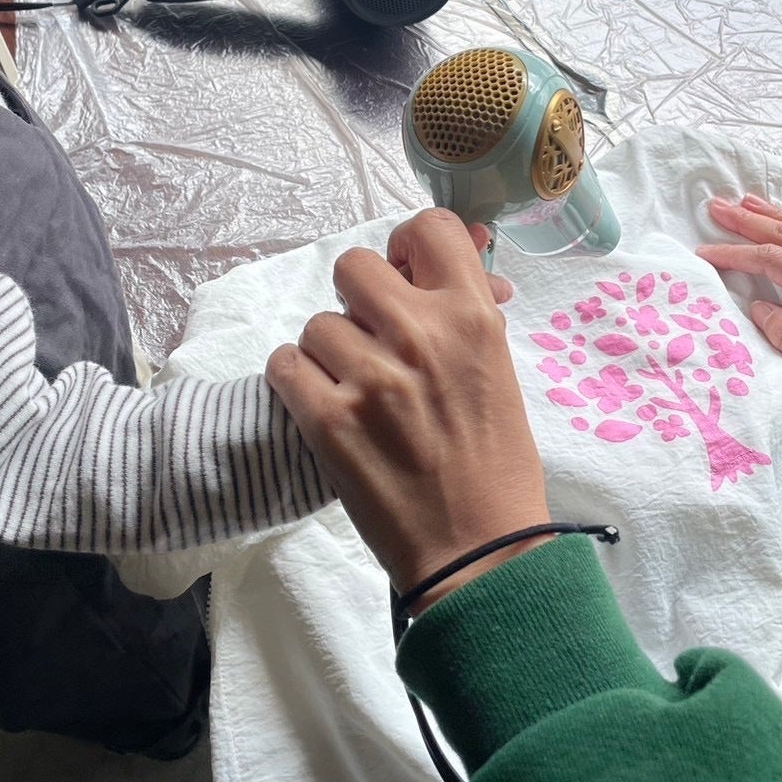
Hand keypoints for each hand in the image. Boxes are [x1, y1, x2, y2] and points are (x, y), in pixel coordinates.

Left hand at [266, 209, 550, 610]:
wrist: (479, 552)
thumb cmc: (496, 464)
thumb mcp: (498, 370)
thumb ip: (470, 305)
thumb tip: (462, 241)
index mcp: (473, 317)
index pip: (426, 229)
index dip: (406, 246)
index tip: (403, 275)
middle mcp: (420, 335)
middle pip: (354, 267)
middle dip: (358, 300)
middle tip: (372, 338)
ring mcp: (371, 378)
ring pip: (317, 324)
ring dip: (328, 353)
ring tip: (355, 390)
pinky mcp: (327, 420)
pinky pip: (283, 364)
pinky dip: (294, 382)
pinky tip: (320, 404)